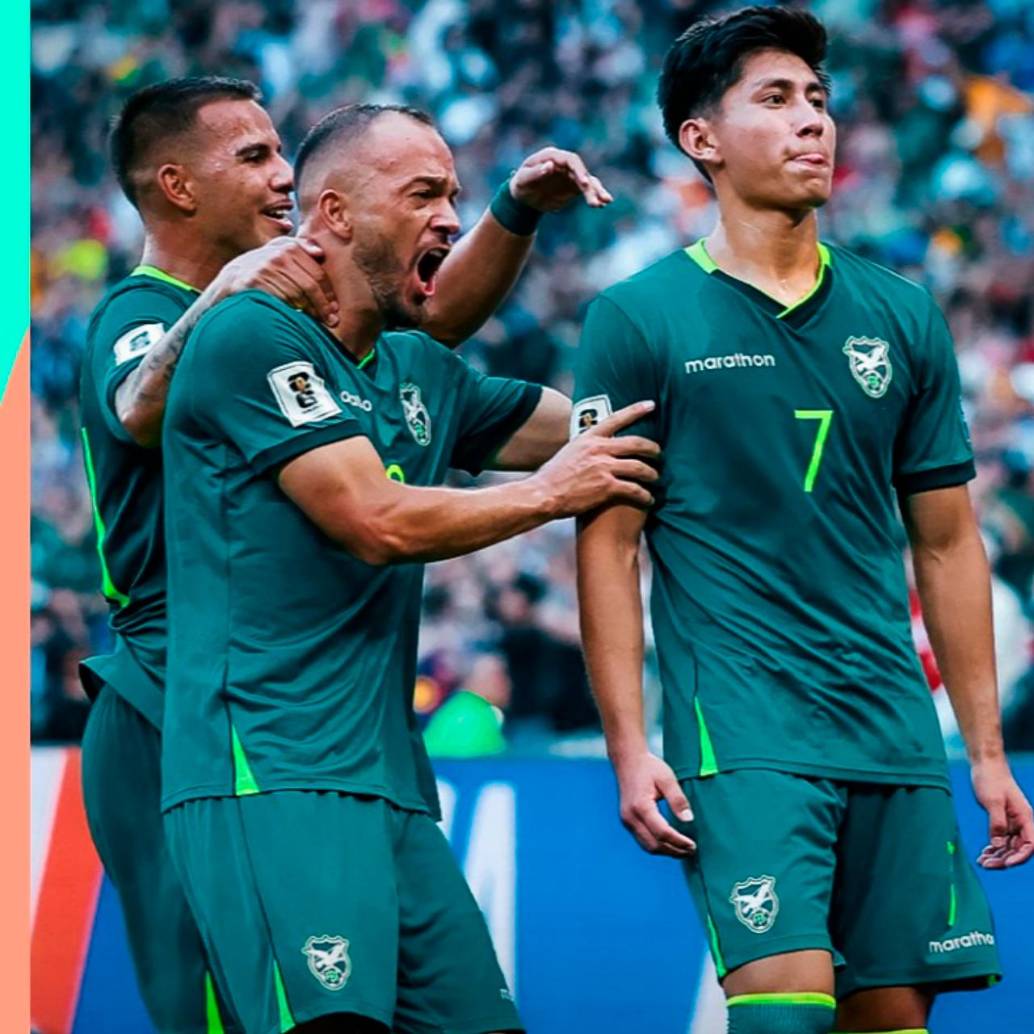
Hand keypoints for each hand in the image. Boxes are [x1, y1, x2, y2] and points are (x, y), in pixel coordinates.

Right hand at [215, 237, 338, 327]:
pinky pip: (281, 300)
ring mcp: (265, 268)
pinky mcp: (254, 282)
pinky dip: (293, 311)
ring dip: (311, 311)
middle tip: (332, 320)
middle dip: (324, 305)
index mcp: (288, 246)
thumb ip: (299, 248)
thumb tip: (320, 253)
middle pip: (310, 285)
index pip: (317, 273)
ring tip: (319, 322)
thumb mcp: (278, 253)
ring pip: (298, 295)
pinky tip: (298, 318)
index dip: (329, 293)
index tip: (335, 308)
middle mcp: (277, 255)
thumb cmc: (263, 270)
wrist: (231, 281)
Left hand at [510, 147, 612, 210]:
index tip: (584, 183)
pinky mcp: (573, 188)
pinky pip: (587, 191)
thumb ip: (536, 173)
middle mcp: (564, 164)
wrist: (523, 198)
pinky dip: (595, 196)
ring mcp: (570, 176)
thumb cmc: (521, 185)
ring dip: (596, 191)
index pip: (570, 160)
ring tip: (605, 202)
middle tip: (597, 197)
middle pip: (581, 171)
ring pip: (587, 181)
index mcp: (552, 156)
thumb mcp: (523, 179)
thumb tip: (550, 166)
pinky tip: (603, 203)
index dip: (579, 170)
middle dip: (590, 184)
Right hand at [533, 400, 658, 514]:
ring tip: (655, 479)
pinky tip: (649, 500)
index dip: (636, 410)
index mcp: (589, 438)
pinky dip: (645, 495)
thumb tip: (596, 446)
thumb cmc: (553, 477)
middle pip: (636, 443)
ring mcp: (604, 467)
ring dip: (652, 474)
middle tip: (660, 454)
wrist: (543, 494)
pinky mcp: (607, 487)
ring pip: (640, 467)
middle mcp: (598, 449)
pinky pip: (634, 489)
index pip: (616, 419)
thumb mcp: (569, 452)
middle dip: (653, 449)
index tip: (651, 405)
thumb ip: (586, 447)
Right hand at [613, 750, 695, 857]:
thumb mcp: (667, 779)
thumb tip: (689, 819)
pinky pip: (643, 840)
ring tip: (684, 851)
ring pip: (647, 846)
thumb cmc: (649, 768)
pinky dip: (657, 845)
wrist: (628, 761)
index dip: (678, 842)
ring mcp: (627, 821)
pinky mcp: (627, 821)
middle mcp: (630, 817)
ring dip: (666, 851)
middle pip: (654, 844)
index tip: (693, 845)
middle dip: (674, 850)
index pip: (662, 832)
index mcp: (640, 806)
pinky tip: (670, 844)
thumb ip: (678, 799)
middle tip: (692, 850)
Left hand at [972, 759, 1033, 867]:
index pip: (1030, 844)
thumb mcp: (993, 801)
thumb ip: (997, 823)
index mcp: (1025, 818)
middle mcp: (1022, 823)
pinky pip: (1001, 839)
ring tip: (982, 862)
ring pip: (1009, 846)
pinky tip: (984, 854)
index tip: (1006, 863)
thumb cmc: (991, 779)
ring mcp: (1012, 823)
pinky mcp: (1002, 821)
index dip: (1020, 856)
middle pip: (1018, 849)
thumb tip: (999, 843)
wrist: (985, 765)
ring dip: (997, 856)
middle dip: (1004, 859)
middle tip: (986, 865)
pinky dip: (994, 848)